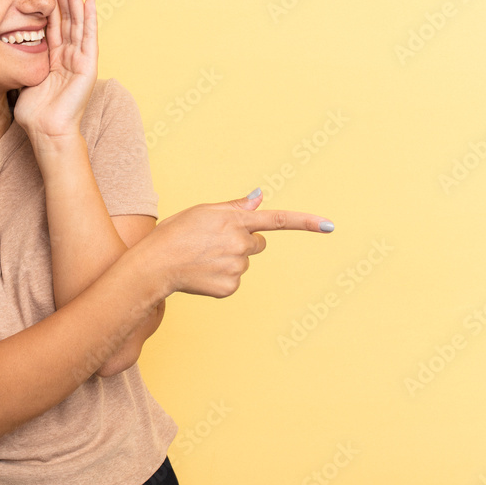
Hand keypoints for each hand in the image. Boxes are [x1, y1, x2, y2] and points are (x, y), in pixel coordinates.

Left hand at [14, 0, 97, 139]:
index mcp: (54, 57)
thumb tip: (2, 44)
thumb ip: (20, 60)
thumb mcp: (22, 77)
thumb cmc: (34, 112)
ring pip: (77, 21)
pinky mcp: (87, 66)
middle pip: (67, 16)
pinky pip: (89, 38)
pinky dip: (90, 19)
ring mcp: (80, 60)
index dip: (49, 1)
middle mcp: (68, 55)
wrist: (46, 131)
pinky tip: (90, 1)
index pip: (52, 22)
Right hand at [141, 189, 334, 298]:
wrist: (155, 265)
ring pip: (244, 263)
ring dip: (228, 260)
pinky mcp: (230, 287)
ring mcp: (236, 267)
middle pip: (257, 243)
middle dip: (242, 242)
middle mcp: (240, 243)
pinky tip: (202, 273)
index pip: (278, 220)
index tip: (330, 225)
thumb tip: (259, 197)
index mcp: (235, 220)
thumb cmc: (175, 233)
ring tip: (201, 258)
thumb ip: (235, 207)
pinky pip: (234, 282)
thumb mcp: (203, 212)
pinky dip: (220, 279)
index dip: (306, 222)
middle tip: (213, 243)